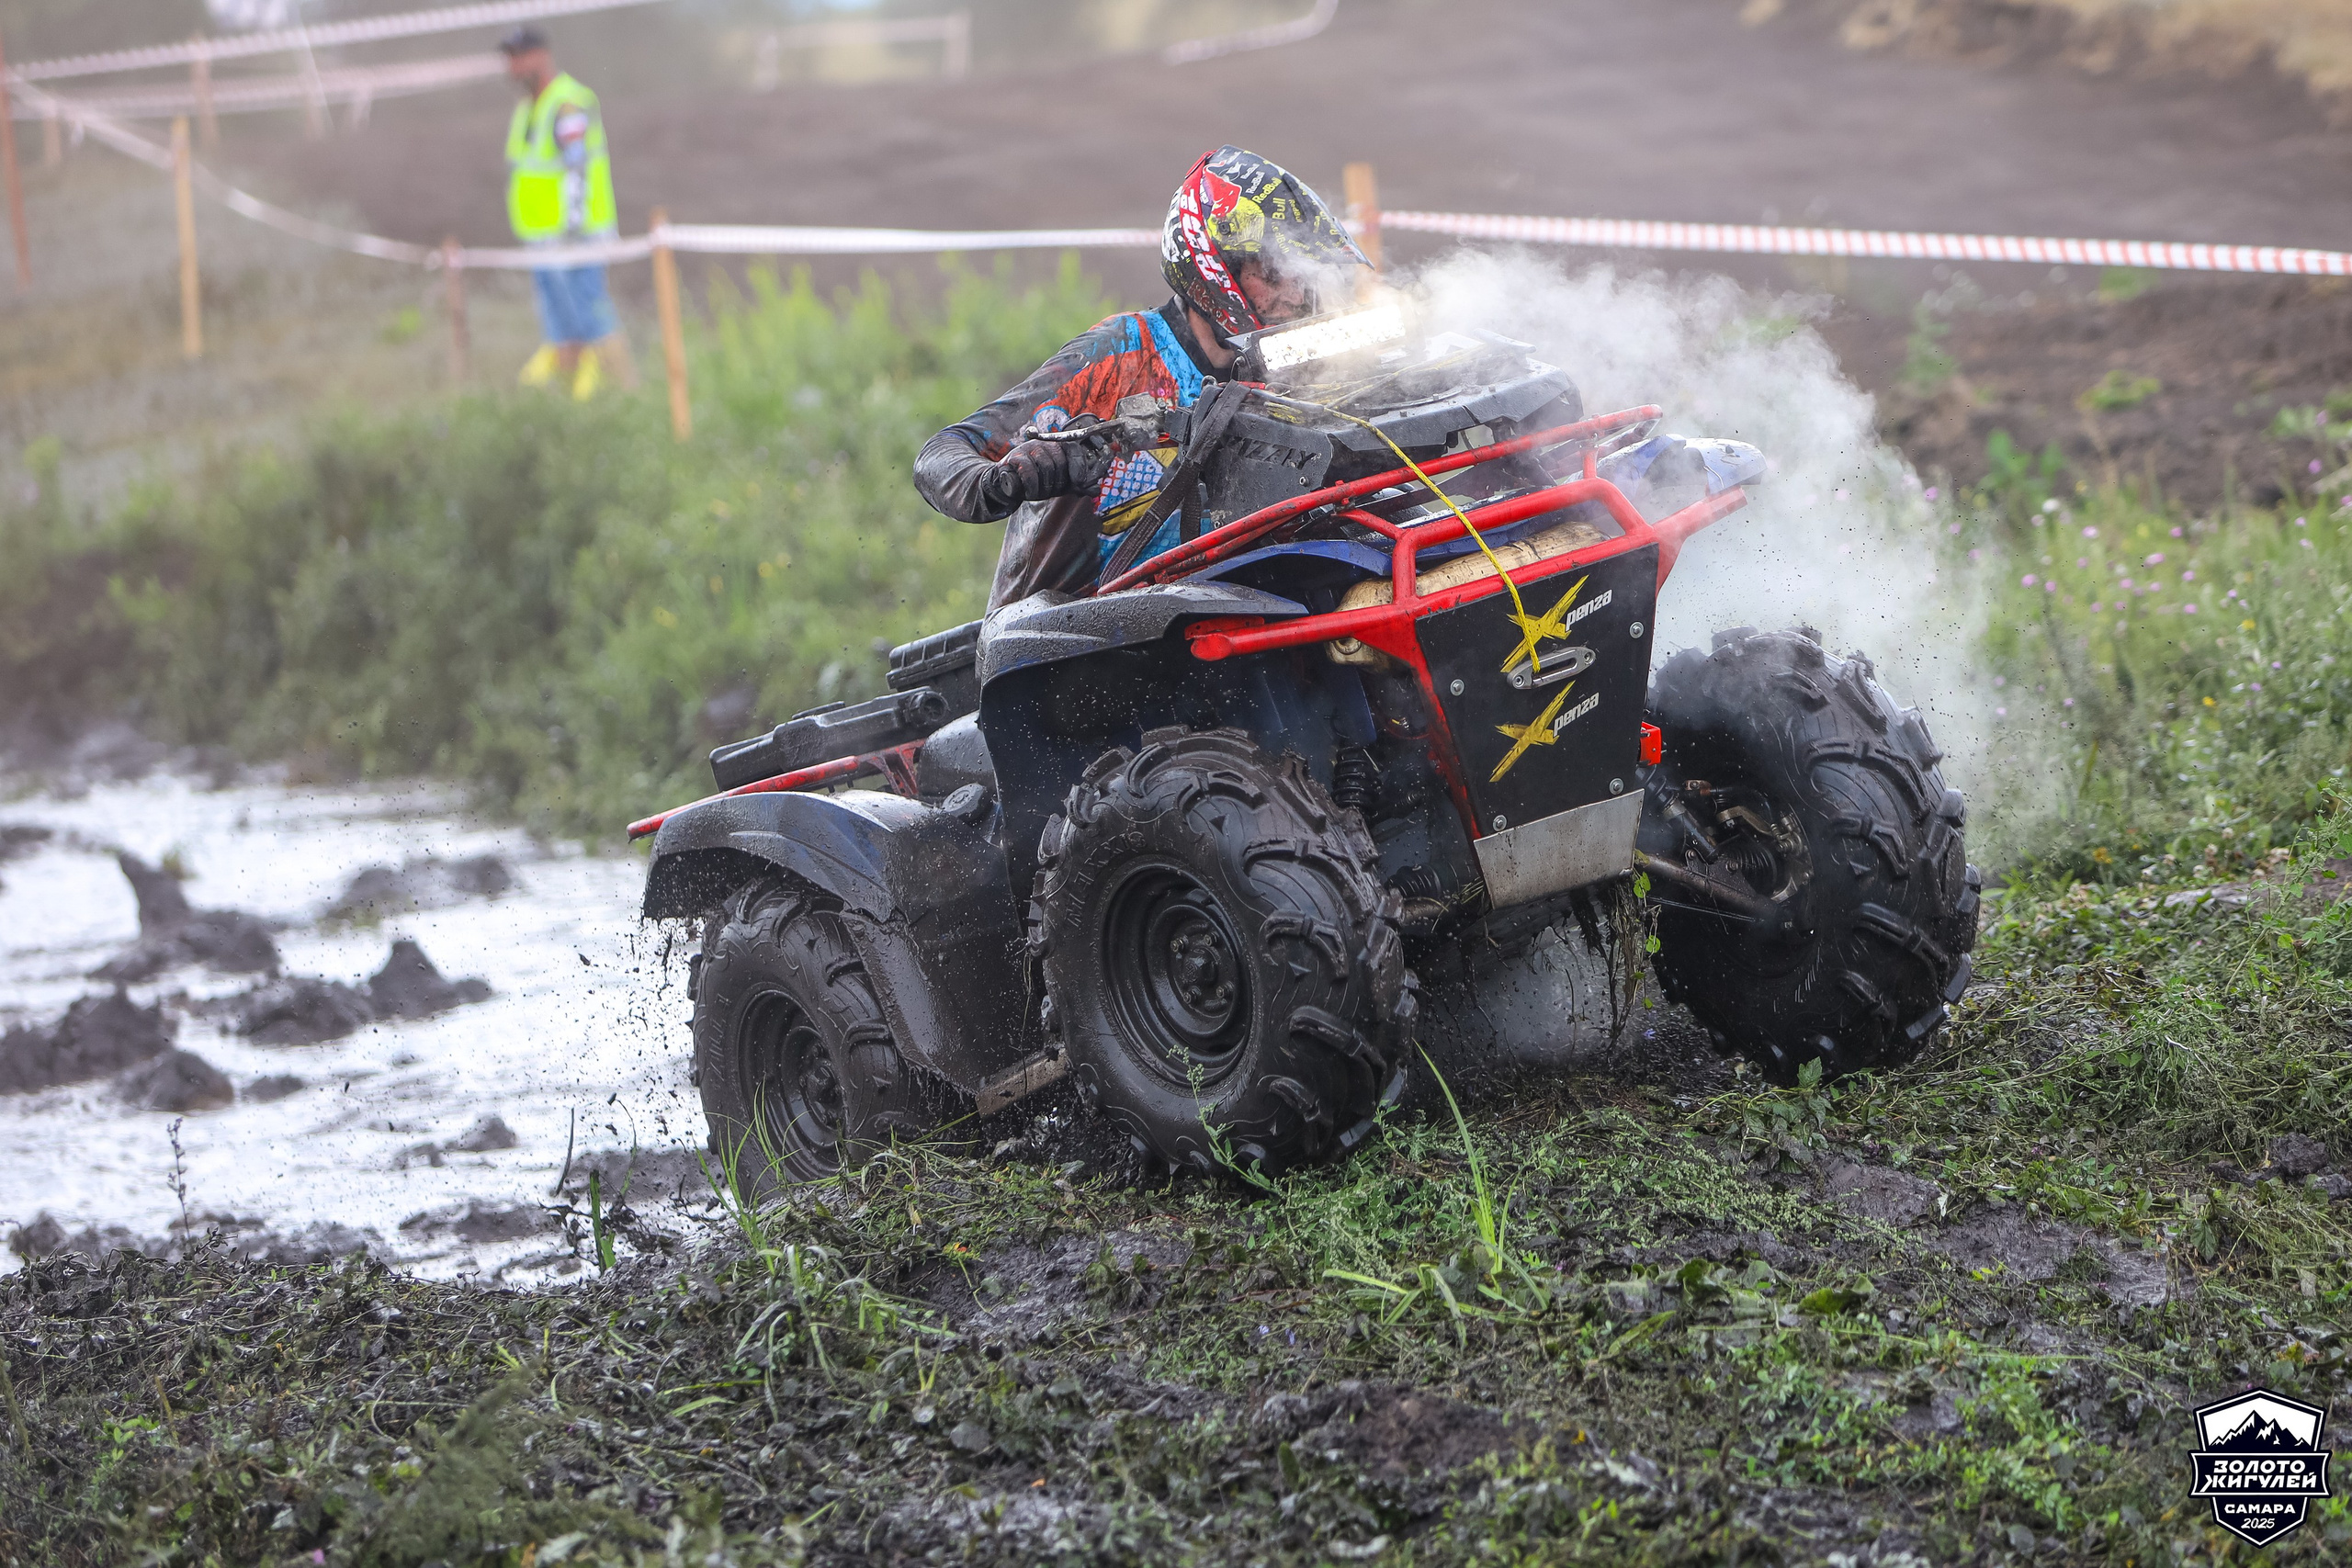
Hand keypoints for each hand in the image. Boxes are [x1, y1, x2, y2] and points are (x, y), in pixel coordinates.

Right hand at [982, 434, 1111, 509]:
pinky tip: (1028, 491)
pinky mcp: (1015, 456)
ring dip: (1043, 486)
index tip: (1079, 481)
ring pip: (1046, 467)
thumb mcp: (1059, 485)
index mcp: (1058, 448)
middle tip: (1049, 490)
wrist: (1007, 486)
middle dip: (1057, 483)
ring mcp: (1029, 448)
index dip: (1080, 465)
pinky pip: (1030, 472)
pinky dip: (1032, 486)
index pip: (1074, 449)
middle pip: (1060, 462)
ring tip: (1037, 491)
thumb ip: (1076, 485)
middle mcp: (1045, 444)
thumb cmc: (1036, 483)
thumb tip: (1096, 489)